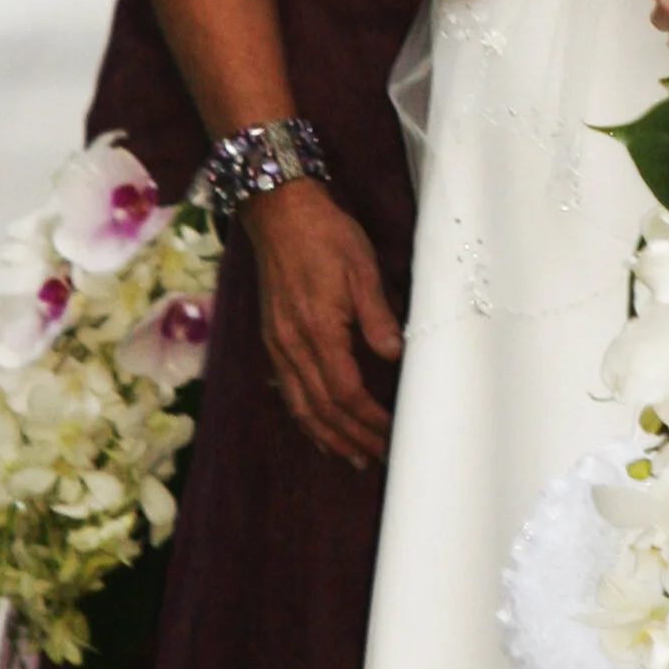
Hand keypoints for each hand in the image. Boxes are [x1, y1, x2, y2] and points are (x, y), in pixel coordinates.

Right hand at [245, 180, 402, 469]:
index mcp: (318, 330)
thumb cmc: (325, 234)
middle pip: (322, 408)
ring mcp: (278, 344)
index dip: (370, 420)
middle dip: (352, 438)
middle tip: (379, 458)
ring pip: (301, 405)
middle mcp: (292, 345)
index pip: (346, 392)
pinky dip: (305, 415)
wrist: (277, 210)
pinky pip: (287, 389)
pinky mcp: (272, 337)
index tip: (393, 435)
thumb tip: (395, 355)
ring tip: (352, 458)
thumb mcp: (361, 267)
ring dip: (327, 436)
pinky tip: (318, 427)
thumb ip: (377, 315)